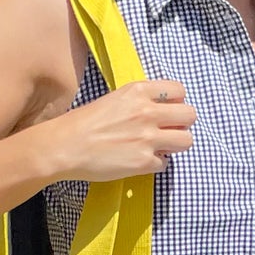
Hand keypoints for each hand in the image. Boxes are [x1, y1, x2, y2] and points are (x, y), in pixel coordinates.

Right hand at [43, 81, 194, 183]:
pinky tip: (141, 160)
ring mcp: (148, 138)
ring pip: (186, 140)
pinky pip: (166, 163)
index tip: (167, 110)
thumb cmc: (83, 122)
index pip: (179, 90)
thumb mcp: (114, 100)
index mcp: (138, 91)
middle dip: (181, 123)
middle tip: (167, 130)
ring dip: (175, 144)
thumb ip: (139, 101)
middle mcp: (147, 112)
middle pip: (190, 115)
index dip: (176, 102)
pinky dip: (156, 163)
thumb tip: (161, 112)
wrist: (65, 146)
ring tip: (159, 146)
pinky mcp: (144, 162)